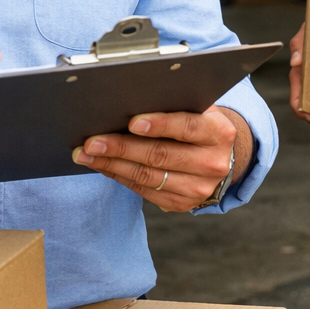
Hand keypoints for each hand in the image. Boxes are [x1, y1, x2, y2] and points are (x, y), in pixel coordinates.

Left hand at [75, 106, 248, 212]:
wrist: (222, 158)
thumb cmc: (200, 126)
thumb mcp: (198, 111)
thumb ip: (174, 106)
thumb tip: (127, 104)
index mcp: (219, 133)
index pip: (188, 127)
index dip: (160, 124)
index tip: (132, 122)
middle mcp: (213, 163)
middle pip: (160, 155)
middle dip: (121, 148)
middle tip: (92, 142)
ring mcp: (198, 188)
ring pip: (148, 176)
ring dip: (112, 165)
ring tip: (87, 155)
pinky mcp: (182, 204)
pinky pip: (144, 191)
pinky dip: (120, 177)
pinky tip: (104, 166)